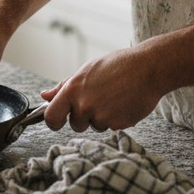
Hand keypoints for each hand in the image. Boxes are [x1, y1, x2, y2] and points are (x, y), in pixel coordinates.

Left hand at [41, 45, 163, 132]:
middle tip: (99, 99)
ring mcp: (101, 117)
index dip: (54, 120)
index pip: (51, 117)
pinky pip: (111, 127)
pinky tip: (124, 103)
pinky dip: (117, 119)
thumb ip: (64, 86)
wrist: (148, 68)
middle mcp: (84, 106)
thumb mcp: (87, 70)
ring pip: (95, 126)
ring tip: (114, 97)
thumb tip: (45, 96)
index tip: (59, 120)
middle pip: (75, 125)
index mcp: (72, 90)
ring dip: (102, 117)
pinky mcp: (117, 125)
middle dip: (84, 117)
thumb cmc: (118, 65)